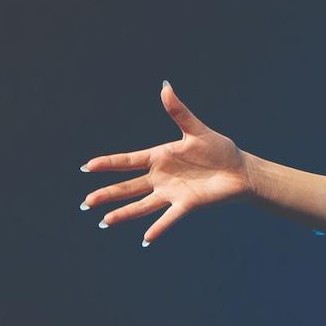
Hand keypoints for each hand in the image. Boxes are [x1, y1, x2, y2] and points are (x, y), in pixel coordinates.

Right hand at [79, 81, 256, 245]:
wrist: (240, 170)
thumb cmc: (219, 149)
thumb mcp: (197, 130)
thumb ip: (179, 112)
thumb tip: (165, 86)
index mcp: (160, 157)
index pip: (128, 161)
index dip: (108, 164)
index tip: (86, 166)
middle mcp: (161, 177)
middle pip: (128, 187)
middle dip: (108, 194)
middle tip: (85, 203)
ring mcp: (172, 192)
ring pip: (142, 204)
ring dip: (124, 213)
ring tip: (104, 221)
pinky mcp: (187, 204)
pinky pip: (170, 217)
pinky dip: (159, 228)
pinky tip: (146, 238)